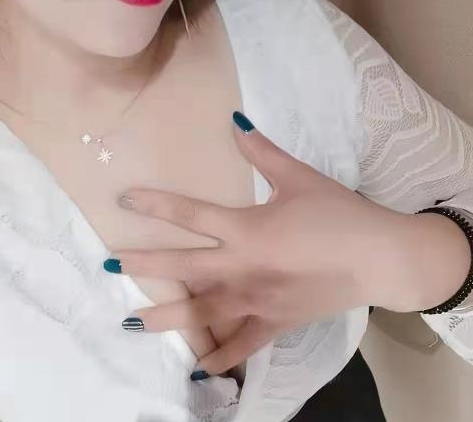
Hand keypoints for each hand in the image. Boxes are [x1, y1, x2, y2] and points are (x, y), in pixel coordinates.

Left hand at [106, 113, 414, 376]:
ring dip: (167, 316)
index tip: (124, 200)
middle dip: (145, 265)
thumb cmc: (338, 213)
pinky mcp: (276, 322)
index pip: (191, 214)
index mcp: (246, 229)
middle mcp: (243, 268)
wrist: (379, 257)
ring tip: (133, 323)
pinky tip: (200, 368)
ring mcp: (257, 300)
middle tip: (109, 266)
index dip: (155, 204)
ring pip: (204, 312)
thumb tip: (236, 121)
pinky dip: (221, 357)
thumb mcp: (299, 177)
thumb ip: (263, 152)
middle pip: (184, 266)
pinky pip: (243, 344)